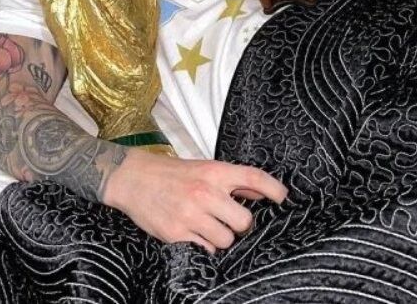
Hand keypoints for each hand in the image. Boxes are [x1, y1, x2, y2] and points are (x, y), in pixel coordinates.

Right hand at [103, 149, 287, 252]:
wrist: (133, 178)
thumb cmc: (171, 173)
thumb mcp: (204, 168)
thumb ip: (234, 180)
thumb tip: (264, 192)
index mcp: (214, 173)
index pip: (253, 177)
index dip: (273, 188)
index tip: (283, 198)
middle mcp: (204, 193)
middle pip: (244, 221)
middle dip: (240, 224)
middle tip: (230, 219)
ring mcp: (190, 215)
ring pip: (226, 239)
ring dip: (221, 237)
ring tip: (208, 226)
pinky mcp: (176, 233)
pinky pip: (205, 248)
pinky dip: (204, 244)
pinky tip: (194, 232)